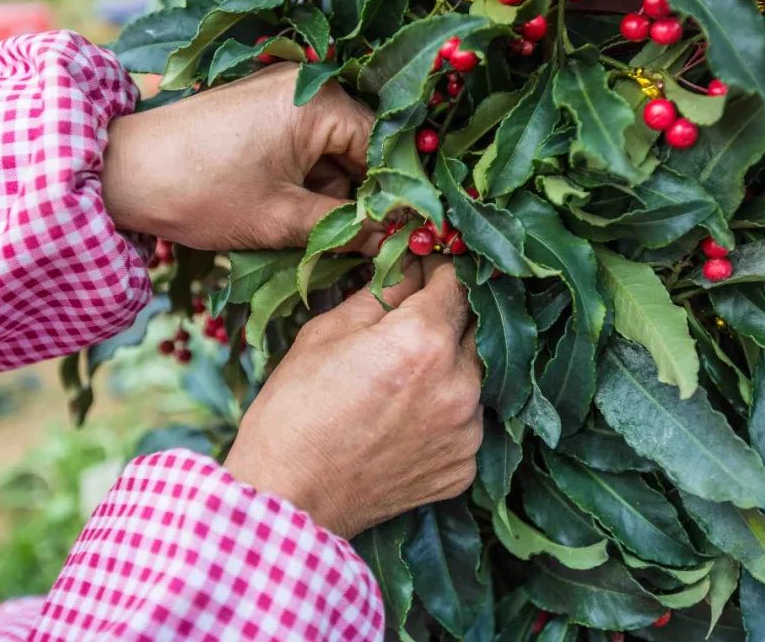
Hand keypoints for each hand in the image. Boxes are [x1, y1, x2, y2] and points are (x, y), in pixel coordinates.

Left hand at [102, 63, 376, 250]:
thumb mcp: (282, 220)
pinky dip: (300, 176)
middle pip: (358, 147)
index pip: (383, 147)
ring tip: (300, 227)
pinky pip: (301, 143)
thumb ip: (344, 229)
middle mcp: (306, 85)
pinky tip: (281, 207)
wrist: (121, 171)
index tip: (393, 235)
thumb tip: (390, 241)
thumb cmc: (202, 192)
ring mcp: (279, 92)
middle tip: (345, 239)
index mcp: (320, 102)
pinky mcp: (257, 105)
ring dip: (324, 190)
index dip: (389, 194)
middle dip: (353, 194)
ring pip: (329, 150)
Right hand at [224, 256, 483, 537]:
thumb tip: (409, 267)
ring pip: (475, 377)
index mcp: (424, 340)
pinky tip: (405, 419)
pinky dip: (444, 413)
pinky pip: (466, 423)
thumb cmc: (294, 411)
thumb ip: (381, 294)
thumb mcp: (327, 332)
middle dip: (447, 317)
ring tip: (403, 378)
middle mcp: (459, 384)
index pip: (456, 282)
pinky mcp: (463, 467)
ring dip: (449, 366)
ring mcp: (466, 431)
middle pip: (474, 327)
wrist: (288, 497)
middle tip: (412, 321)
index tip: (424, 268)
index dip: (439, 269)